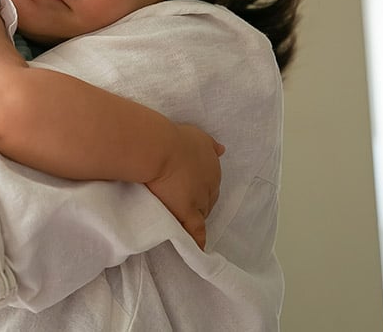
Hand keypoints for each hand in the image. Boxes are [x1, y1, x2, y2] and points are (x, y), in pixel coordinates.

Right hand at [146, 123, 224, 250]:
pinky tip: (198, 247)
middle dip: (200, 202)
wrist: (160, 149)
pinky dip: (197, 239)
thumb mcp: (197, 136)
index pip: (210, 182)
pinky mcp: (187, 212)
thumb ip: (209, 145)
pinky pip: (195, 230)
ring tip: (185, 222)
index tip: (191, 188)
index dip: (201, 187)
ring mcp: (199, 199)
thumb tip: (222, 150)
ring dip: (196, 217)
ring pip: (202, 213)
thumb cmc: (174, 138)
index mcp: (212, 165)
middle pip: (209, 199)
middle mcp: (210, 183)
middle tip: (186, 203)